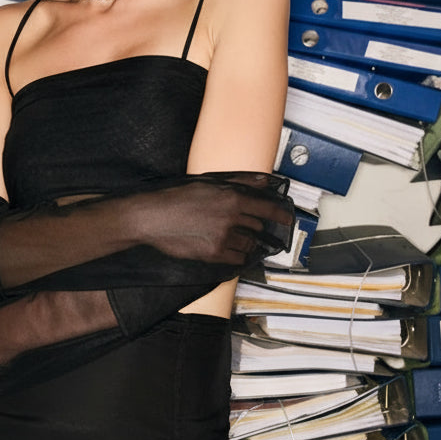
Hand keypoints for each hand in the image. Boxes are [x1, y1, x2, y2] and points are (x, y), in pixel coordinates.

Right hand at [131, 176, 292, 264]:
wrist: (152, 217)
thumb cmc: (177, 197)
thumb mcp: (209, 182)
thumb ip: (240, 182)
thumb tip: (264, 181)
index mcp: (232, 198)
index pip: (266, 208)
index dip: (281, 215)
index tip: (288, 219)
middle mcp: (231, 218)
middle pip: (257, 226)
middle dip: (257, 226)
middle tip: (252, 226)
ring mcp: (223, 238)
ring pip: (248, 243)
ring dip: (247, 241)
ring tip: (236, 237)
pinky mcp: (213, 254)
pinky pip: (237, 258)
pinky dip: (238, 255)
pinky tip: (230, 249)